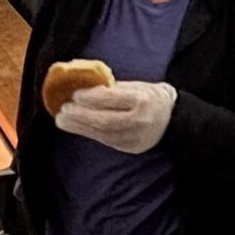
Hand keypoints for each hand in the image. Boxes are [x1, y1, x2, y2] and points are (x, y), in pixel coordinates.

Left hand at [55, 82, 176, 154]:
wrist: (172, 120)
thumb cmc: (150, 97)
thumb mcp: (137, 86)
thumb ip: (113, 88)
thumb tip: (85, 87)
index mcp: (143, 100)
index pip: (114, 99)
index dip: (92, 98)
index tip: (75, 94)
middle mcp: (140, 120)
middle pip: (106, 120)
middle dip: (81, 116)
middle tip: (63, 110)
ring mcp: (135, 137)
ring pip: (103, 134)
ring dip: (80, 127)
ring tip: (62, 121)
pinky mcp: (130, 148)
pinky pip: (106, 141)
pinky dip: (89, 133)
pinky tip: (77, 127)